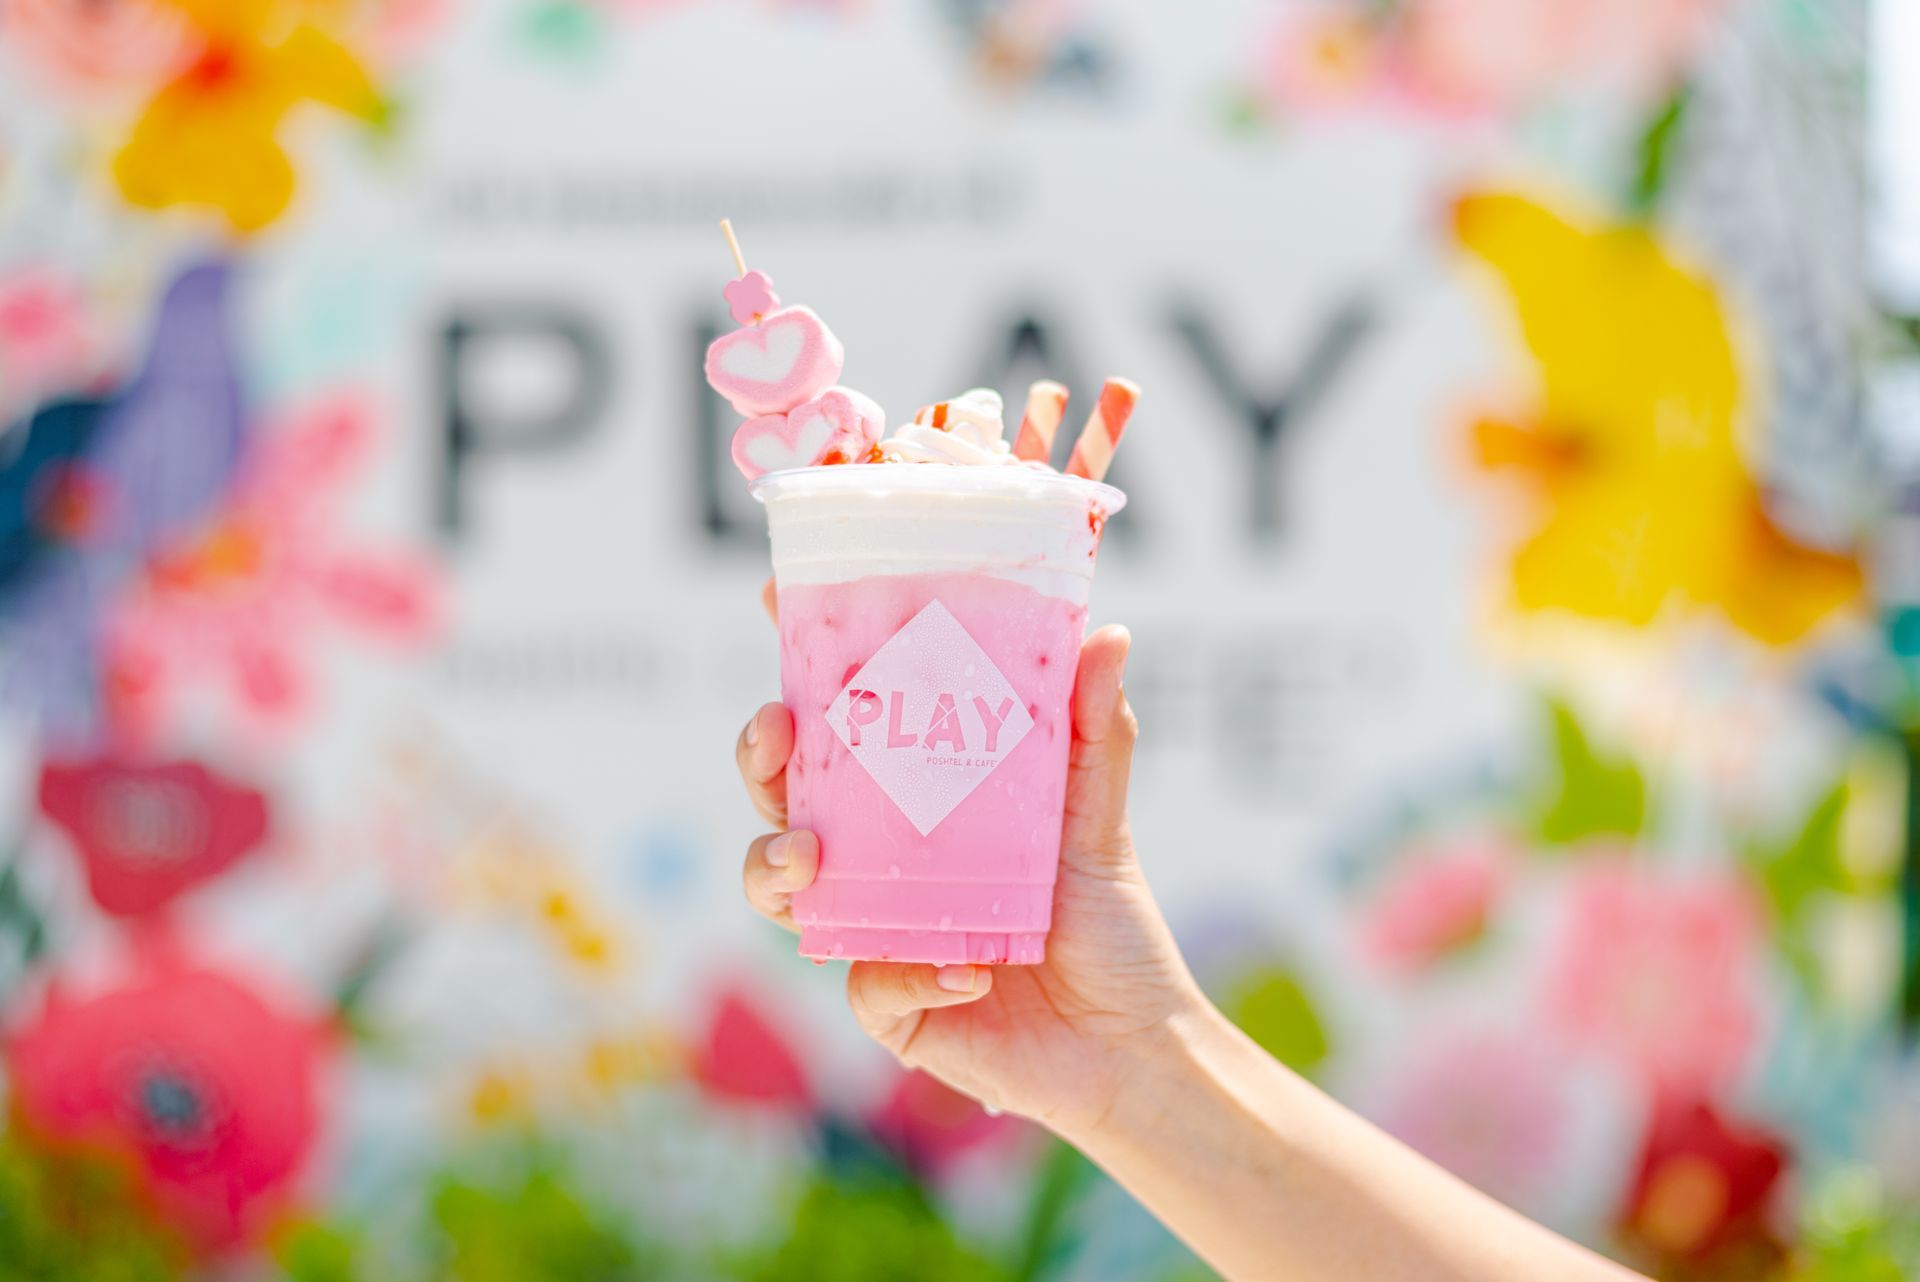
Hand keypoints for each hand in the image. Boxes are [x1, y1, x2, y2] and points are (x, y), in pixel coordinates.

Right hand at [736, 624, 1204, 1138]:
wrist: (1131, 1041)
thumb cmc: (1107, 924)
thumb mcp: (1096, 817)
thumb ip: (1093, 732)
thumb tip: (1107, 636)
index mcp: (915, 799)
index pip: (841, 725)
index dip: (798, 667)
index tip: (771, 600)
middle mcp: (879, 858)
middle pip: (784, 794)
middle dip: (760, 757)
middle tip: (776, 731)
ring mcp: (871, 928)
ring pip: (779, 887)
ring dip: (774, 863)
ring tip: (810, 855)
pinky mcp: (888, 1002)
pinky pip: (867, 982)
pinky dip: (910, 970)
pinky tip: (967, 967)